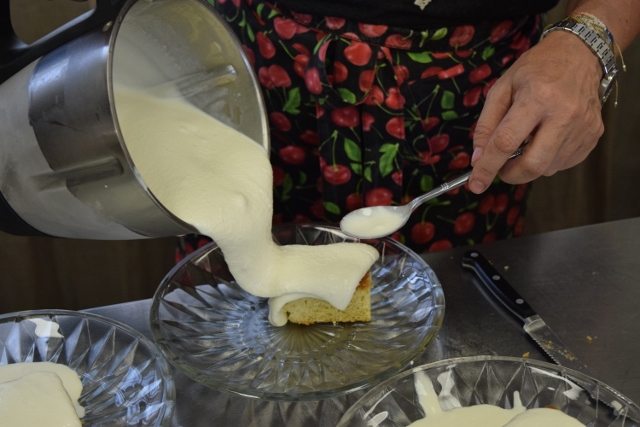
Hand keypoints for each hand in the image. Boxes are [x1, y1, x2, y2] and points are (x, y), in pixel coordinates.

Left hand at [468, 31, 604, 193]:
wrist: (579, 54)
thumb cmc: (535, 69)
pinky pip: (564, 163)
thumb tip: (478, 159)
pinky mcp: (593, 136)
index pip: (506, 142)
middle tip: (501, 168)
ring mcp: (583, 127)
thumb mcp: (502, 88)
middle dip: (511, 175)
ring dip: (529, 164)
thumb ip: (486, 124)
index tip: (475, 185)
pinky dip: (547, 160)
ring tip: (528, 140)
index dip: (488, 167)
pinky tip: (545, 139)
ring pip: (548, 168)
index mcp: (537, 97)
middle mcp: (564, 115)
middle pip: (532, 165)